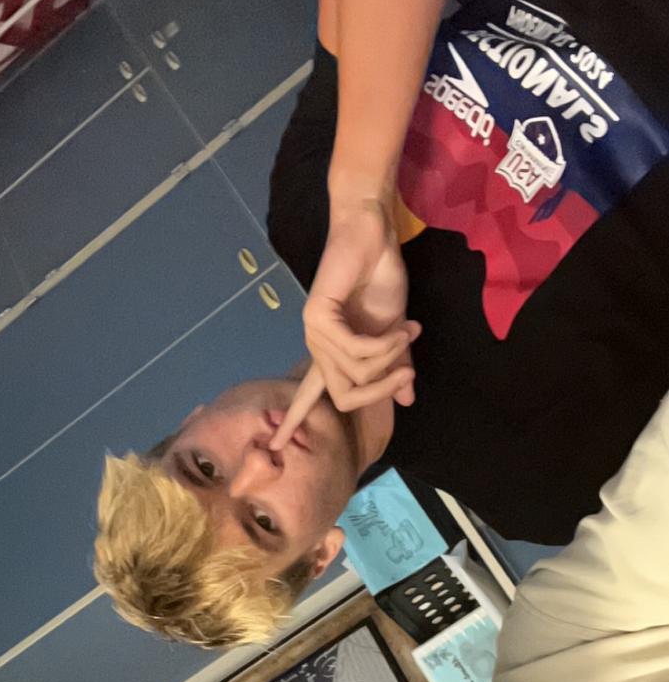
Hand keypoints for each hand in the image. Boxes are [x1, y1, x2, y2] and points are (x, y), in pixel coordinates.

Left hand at [303, 197, 420, 412]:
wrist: (373, 234)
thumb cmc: (381, 277)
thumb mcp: (396, 331)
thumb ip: (398, 365)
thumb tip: (408, 400)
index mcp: (330, 353)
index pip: (309, 394)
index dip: (292, 421)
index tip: (273, 448)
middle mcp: (317, 347)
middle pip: (344, 397)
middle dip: (381, 391)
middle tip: (408, 375)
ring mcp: (315, 331)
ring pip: (354, 373)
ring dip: (391, 357)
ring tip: (408, 333)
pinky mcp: (318, 315)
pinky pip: (355, 350)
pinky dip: (384, 344)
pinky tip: (400, 328)